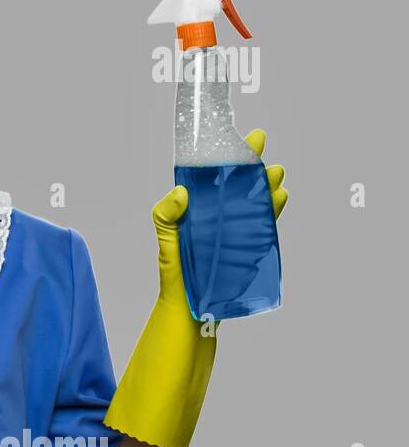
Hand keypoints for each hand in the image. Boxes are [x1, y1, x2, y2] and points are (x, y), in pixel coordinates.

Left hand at [150, 128, 287, 319]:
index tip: (235, 137)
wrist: (192, 308)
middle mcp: (218, 216)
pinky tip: (280, 197)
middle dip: (250, 163)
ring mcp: (235, 229)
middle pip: (237, 184)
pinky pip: (264, 223)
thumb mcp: (166, 241)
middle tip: (260, 143)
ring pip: (254, 200)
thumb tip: (181, 192)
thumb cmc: (177, 273)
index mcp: (198, 209)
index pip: (213, 177)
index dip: (224, 157)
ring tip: (275, 171)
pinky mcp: (248, 245)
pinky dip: (273, 209)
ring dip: (266, 183)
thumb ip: (167, 215)